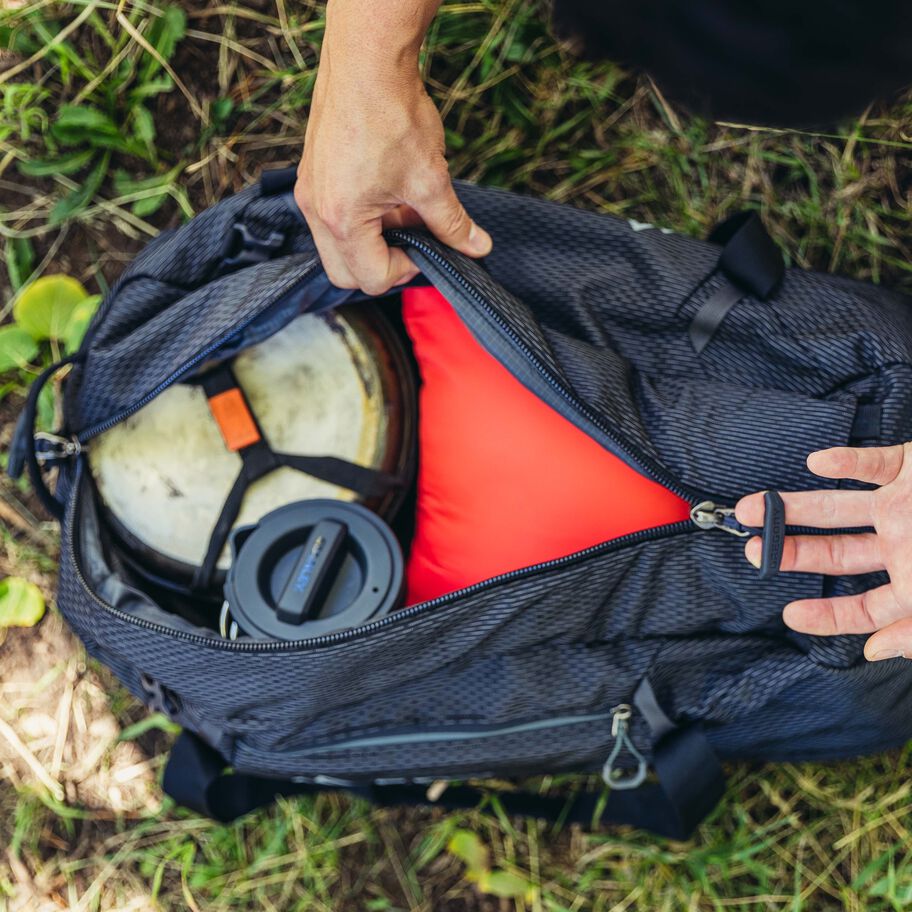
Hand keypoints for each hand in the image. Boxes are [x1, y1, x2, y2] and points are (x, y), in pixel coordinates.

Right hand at [294, 0, 491, 294]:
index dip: (406, 271)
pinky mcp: (313, 175)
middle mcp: (317, 211)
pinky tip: (387, 192)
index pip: (371, 279)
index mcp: (342, 220)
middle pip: (345, 274)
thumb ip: (452, 223)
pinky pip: (332, 218)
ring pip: (337, 247)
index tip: (426, 248)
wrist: (367, 59)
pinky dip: (360, 219)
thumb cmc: (392, 114)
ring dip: (372, 242)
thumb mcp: (431, 179)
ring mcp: (310, 192)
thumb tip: (476, 247)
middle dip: (381, 267)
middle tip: (411, 244)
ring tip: (402, 211)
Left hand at [735, 443, 911, 660]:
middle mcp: (903, 542)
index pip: (864, 606)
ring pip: (840, 506)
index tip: (789, 616)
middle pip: (837, 551)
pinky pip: (873, 463)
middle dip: (790, 551)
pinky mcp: (911, 466)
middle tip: (750, 550)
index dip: (828, 614)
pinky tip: (816, 463)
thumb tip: (874, 650)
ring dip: (795, 506)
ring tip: (750, 508)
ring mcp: (904, 504)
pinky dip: (846, 461)